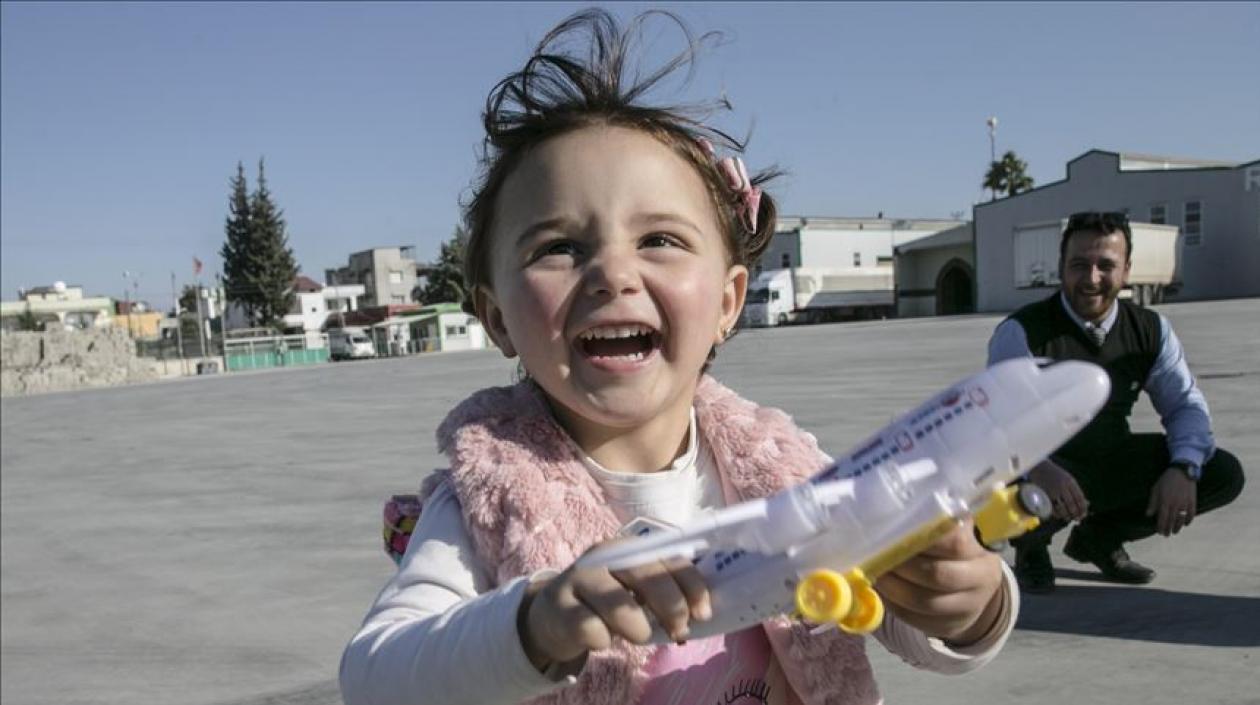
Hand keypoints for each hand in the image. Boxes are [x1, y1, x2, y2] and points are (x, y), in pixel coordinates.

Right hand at [518, 545, 711, 670]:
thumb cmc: (606, 601)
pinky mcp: (560, 606)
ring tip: (636, 634)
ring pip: (620, 608)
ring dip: (638, 630)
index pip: (669, 558)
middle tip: (678, 632)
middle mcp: (604, 554)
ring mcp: (579, 578)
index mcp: (629, 546)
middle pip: (648, 577)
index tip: (703, 613)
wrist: (553, 614)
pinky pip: (593, 631)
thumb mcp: (635, 590)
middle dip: (672, 608)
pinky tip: (599, 637)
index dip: (692, 585)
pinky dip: (603, 641)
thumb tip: (701, 615)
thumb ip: (665, 594)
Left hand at [876, 520, 1004, 645]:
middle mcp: (980, 578)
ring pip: (923, 601)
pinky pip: (916, 619)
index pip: (953, 541)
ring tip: (873, 572)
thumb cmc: (952, 547)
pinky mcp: (950, 626)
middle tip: (875, 553)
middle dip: (900, 564)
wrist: (974, 585)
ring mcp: (967, 606)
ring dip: (892, 587)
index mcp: (980, 547)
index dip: (919, 536)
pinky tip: (880, 590)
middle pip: (936, 575)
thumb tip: (889, 508)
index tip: (892, 529)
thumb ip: (931, 520)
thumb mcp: (952, 528)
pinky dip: (892, 605)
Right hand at [1028, 460, 1087, 520]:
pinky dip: (1057, 514)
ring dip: (1066, 516)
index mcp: (1070, 482)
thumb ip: (1076, 490)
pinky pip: (1052, 508)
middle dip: (1075, 514)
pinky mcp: (1044, 495)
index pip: (1079, 498)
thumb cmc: (1056, 474)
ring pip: (1062, 508)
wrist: (1038, 467)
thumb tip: (1087, 504)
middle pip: (1072, 505)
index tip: (1084, 514)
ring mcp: (1052, 491)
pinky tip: (1059, 515)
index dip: (1083, 508)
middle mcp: (1062, 487)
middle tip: (1077, 518)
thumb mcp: (1068, 479)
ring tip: (1068, 518)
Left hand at [1146, 467, 1196, 535]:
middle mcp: (1175, 504)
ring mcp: (1185, 503)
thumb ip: (1152, 503)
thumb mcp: (1155, 489)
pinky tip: (1186, 524)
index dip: (1161, 526)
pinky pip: (1192, 513)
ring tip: (1175, 532)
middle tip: (1166, 535)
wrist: (1182, 471)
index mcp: (1165, 501)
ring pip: (1182, 519)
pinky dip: (1189, 520)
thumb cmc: (1166, 480)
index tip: (1159, 532)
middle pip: (1172, 520)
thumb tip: (1148, 515)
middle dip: (1168, 529)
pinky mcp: (1192, 501)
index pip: (1162, 518)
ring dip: (1178, 527)